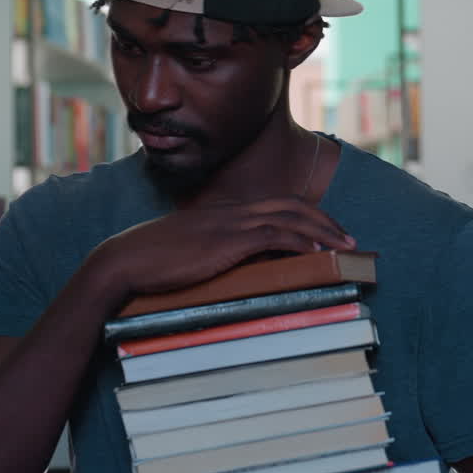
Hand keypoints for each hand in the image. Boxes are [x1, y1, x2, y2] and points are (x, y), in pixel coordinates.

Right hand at [87, 196, 355, 300]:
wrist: (124, 262)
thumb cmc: (149, 263)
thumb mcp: (187, 254)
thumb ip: (211, 253)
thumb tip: (230, 269)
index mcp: (223, 213)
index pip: (275, 205)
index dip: (305, 215)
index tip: (325, 231)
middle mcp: (231, 212)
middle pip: (291, 204)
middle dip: (324, 219)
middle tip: (348, 238)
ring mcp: (230, 224)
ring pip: (289, 216)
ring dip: (323, 229)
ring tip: (346, 246)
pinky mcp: (227, 240)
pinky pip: (275, 235)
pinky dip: (301, 240)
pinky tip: (318, 252)